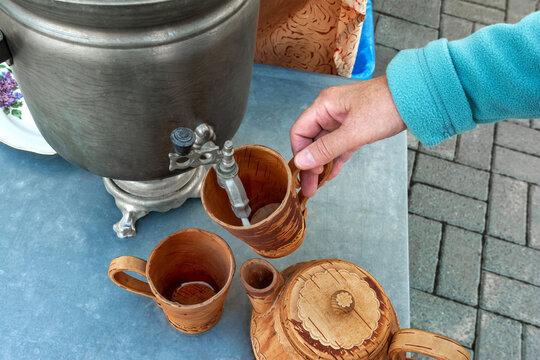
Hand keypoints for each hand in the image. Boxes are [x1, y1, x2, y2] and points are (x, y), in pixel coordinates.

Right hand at [290, 75, 405, 196]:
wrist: (415, 98)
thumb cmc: (385, 106)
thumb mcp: (353, 132)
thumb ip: (326, 148)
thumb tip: (301, 162)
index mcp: (324, 105)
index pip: (299, 131)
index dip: (300, 153)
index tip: (306, 171)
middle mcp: (330, 111)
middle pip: (310, 141)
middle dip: (309, 164)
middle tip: (308, 188)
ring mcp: (342, 120)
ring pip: (325, 146)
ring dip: (321, 165)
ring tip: (317, 186)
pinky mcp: (356, 127)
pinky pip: (339, 146)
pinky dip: (335, 160)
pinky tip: (331, 174)